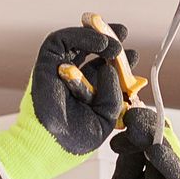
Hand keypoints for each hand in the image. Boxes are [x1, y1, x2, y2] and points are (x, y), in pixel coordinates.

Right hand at [0, 24, 133, 178]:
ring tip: (115, 45)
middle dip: (108, 39)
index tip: (133, 54)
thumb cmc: (75, 139)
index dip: (117, 59)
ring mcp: (58, 69)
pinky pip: (64, 40)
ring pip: (78, 40)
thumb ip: (113, 95)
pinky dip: (83, 37)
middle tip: (123, 33)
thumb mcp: (106, 118)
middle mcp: (72, 77)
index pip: (102, 67)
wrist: (50, 145)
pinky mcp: (46, 62)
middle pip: (90, 50)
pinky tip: (101, 43)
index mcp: (86, 91)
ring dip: (98, 36)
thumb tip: (111, 69)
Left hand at [102, 107, 179, 178]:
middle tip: (126, 116)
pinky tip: (154, 151)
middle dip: (144, 122)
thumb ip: (128, 157)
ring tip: (135, 125)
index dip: (139, 119)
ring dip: (153, 136)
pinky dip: (168, 161)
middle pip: (163, 135)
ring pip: (171, 150)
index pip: (153, 131)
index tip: (121, 112)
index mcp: (157, 161)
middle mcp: (170, 167)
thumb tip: (127, 131)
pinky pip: (178, 176)